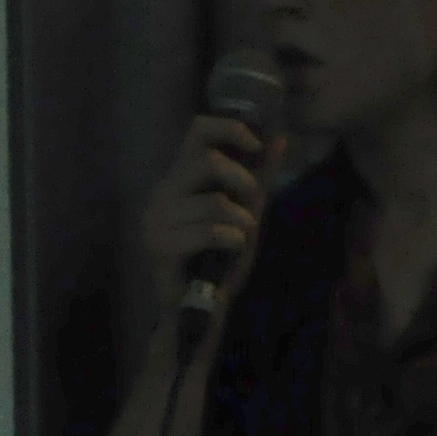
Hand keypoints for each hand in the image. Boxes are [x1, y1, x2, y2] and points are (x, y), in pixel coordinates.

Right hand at [139, 109, 288, 324]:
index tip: (255, 147)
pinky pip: (208, 231)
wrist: (198, 306)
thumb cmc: (219, 257)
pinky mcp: (160, 246)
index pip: (198, 130)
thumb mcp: (246, 212)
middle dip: (242, 181)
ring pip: (214, 202)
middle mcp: (163, 192)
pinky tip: (232, 249)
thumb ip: (259, 177)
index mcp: (180, 178)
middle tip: (252, 204)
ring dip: (242, 221)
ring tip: (241, 237)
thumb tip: (279, 137)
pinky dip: (232, 239)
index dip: (230, 129)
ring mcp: (157, 219)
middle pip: (208, 161)